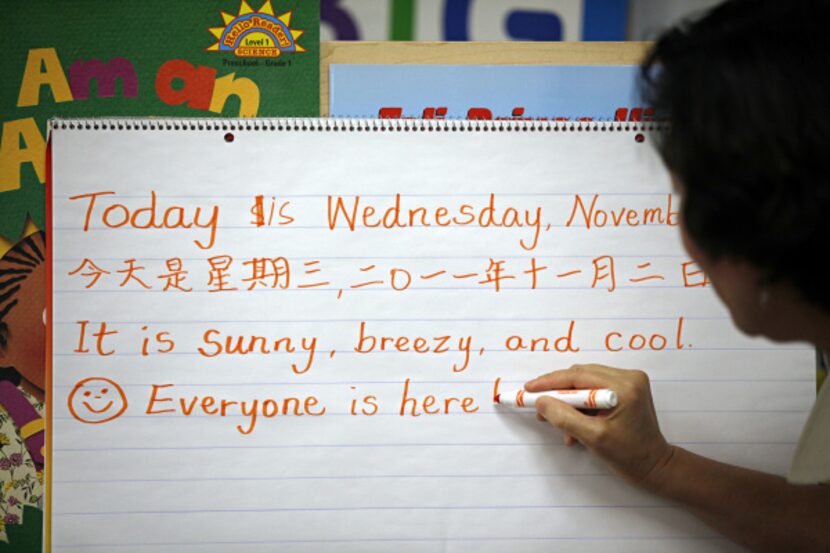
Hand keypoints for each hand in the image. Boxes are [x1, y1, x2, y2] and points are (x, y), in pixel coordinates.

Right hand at [525, 364, 674, 489]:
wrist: (655, 466)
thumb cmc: (629, 456)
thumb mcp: (593, 438)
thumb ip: (565, 418)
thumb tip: (541, 402)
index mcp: (624, 386)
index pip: (578, 376)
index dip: (550, 382)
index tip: (529, 389)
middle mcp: (629, 378)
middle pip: (580, 376)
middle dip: (557, 393)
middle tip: (538, 407)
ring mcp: (629, 382)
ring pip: (585, 384)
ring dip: (568, 403)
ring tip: (556, 424)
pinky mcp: (626, 390)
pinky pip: (593, 391)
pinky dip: (580, 407)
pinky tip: (574, 429)